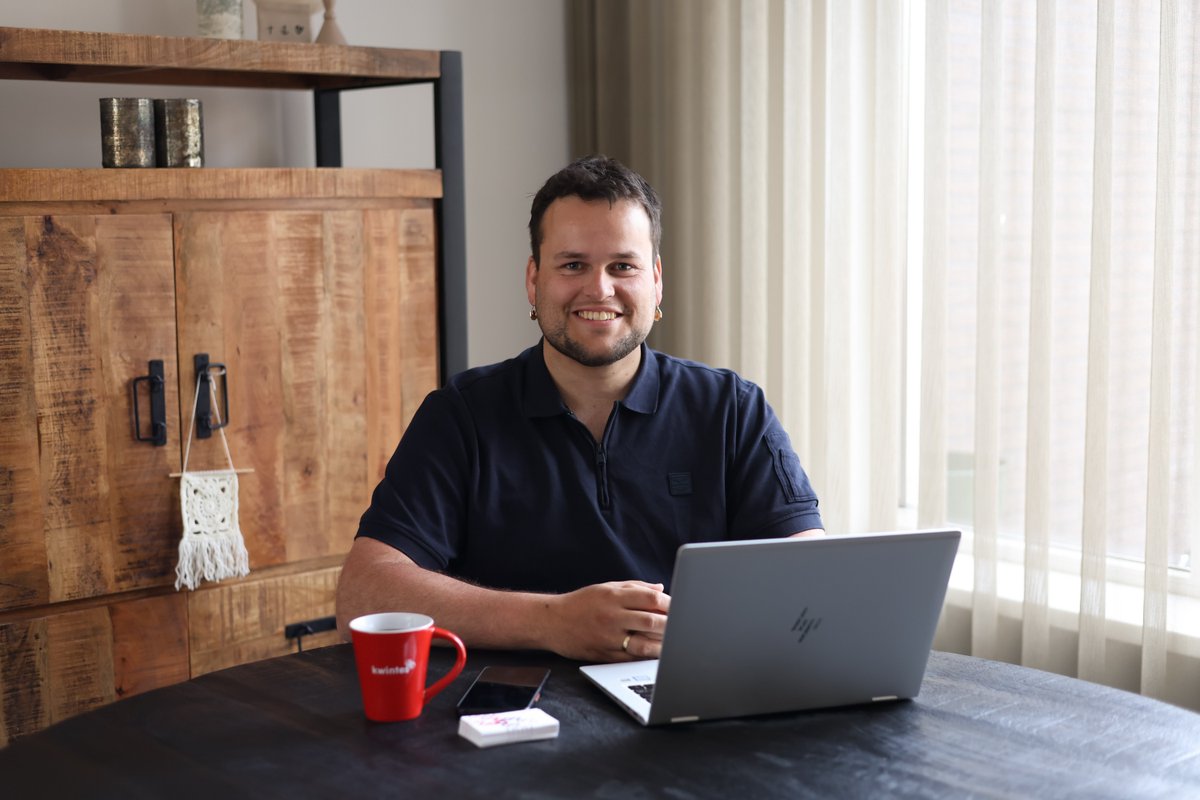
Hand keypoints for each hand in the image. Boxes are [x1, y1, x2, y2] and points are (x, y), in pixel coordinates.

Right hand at [542, 580, 669, 661]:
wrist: (552, 622)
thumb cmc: (582, 603)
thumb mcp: (606, 588)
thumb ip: (635, 587)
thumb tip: (660, 589)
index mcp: (614, 596)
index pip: (649, 598)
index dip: (669, 603)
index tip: (680, 606)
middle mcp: (612, 616)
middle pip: (651, 620)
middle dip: (671, 624)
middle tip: (684, 626)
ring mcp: (609, 637)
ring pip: (644, 642)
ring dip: (663, 644)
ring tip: (675, 642)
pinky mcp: (605, 654)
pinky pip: (632, 657)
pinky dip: (648, 656)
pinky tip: (659, 654)